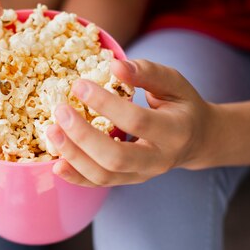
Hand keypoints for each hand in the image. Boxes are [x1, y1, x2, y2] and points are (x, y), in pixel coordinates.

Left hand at [47, 59, 216, 186]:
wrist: (197, 139)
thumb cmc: (181, 104)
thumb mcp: (173, 82)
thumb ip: (147, 72)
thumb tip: (114, 65)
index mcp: (174, 131)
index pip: (136, 121)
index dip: (105, 104)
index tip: (79, 85)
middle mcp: (159, 159)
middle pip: (115, 157)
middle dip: (82, 136)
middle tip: (60, 111)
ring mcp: (142, 174)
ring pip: (104, 176)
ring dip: (73, 156)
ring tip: (51, 132)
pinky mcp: (128, 180)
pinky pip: (99, 184)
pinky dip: (76, 176)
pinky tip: (56, 164)